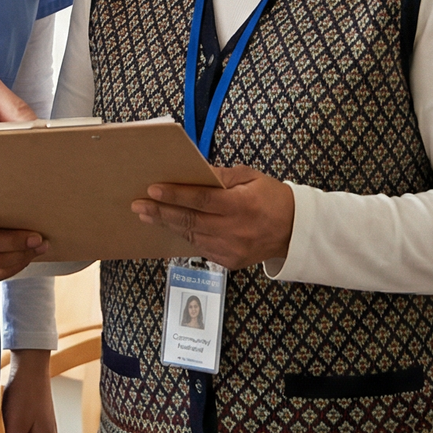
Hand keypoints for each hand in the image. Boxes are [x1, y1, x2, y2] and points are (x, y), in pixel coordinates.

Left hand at [131, 165, 293, 271]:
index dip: (175, 195)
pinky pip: (201, 248)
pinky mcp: (230, 262)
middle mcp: (235, 230)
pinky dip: (184, 236)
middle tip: (138, 205)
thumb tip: (194, 170)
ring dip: (167, 225)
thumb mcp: (251, 177)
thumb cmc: (271, 197)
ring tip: (147, 215)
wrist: (294, 230)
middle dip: (161, 212)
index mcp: (241, 205)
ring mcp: (231, 249)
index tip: (152, 189)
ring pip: (192, 236)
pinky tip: (170, 227)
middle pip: (190, 221)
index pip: (201, 200)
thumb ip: (222, 176)